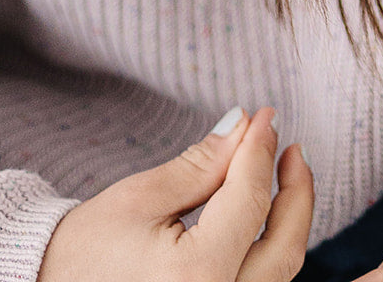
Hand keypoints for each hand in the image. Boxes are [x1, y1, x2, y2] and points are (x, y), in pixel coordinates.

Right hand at [38, 104, 314, 281]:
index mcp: (196, 276)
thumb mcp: (142, 197)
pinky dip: (269, 252)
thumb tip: (246, 126)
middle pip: (283, 249)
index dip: (260, 151)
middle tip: (292, 148)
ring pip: (279, 275)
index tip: (267, 116)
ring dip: (288, 224)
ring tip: (284, 177)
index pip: (248, 201)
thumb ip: (201, 164)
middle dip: (295, 194)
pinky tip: (264, 219)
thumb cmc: (86, 250)